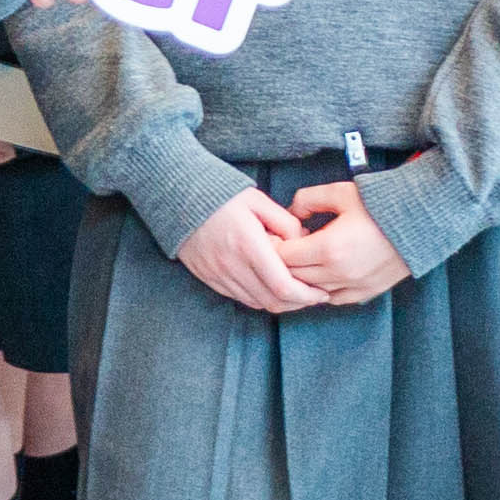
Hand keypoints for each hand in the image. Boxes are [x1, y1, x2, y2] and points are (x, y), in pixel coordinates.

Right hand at [172, 187, 323, 313]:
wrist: (178, 196)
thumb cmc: (222, 196)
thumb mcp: (259, 201)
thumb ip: (286, 223)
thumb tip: (306, 242)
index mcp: (248, 245)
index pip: (283, 286)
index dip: (307, 296)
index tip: (321, 292)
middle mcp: (232, 265)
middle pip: (273, 302)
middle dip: (298, 303)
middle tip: (313, 295)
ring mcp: (217, 274)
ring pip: (257, 303)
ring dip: (279, 302)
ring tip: (294, 291)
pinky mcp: (208, 277)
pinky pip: (239, 298)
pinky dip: (259, 297)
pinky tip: (268, 286)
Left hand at [278, 178, 409, 304]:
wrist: (422, 221)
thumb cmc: (381, 204)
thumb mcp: (340, 192)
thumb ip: (307, 199)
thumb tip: (290, 212)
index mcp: (329, 248)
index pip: (283, 258)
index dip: (275, 246)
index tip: (276, 236)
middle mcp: (339, 273)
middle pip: (292, 277)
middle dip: (282, 262)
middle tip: (286, 246)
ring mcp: (354, 286)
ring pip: (310, 291)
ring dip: (301, 277)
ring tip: (304, 258)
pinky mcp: (367, 292)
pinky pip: (333, 299)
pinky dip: (322, 289)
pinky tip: (322, 271)